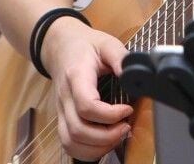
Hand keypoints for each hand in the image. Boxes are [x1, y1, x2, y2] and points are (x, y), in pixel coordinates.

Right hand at [40, 18, 132, 159]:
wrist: (59, 46)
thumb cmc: (84, 46)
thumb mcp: (106, 43)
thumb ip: (121, 57)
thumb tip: (134, 75)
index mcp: (76, 76)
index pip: (86, 105)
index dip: (110, 115)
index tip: (128, 109)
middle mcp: (64, 97)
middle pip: (78, 130)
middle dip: (107, 136)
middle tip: (126, 127)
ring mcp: (60, 110)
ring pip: (70, 141)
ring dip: (97, 147)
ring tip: (116, 136)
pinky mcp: (62, 118)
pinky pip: (68, 143)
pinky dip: (86, 150)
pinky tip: (103, 142)